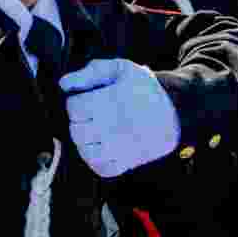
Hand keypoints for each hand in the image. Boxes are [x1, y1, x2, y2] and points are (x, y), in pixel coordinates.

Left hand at [60, 59, 179, 177]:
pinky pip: (100, 168)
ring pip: (84, 151)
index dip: (76, 101)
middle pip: (76, 130)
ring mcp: (120, 148)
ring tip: (95, 129)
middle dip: (79, 120)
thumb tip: (63, 84)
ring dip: (85, 140)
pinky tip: (101, 145)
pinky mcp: (127, 162)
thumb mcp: (120, 69)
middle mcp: (114, 128)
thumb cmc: (142, 88)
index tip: (87, 98)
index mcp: (111, 102)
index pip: (73, 107)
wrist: (174, 112)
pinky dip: (95, 159)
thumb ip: (90, 72)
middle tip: (92, 114)